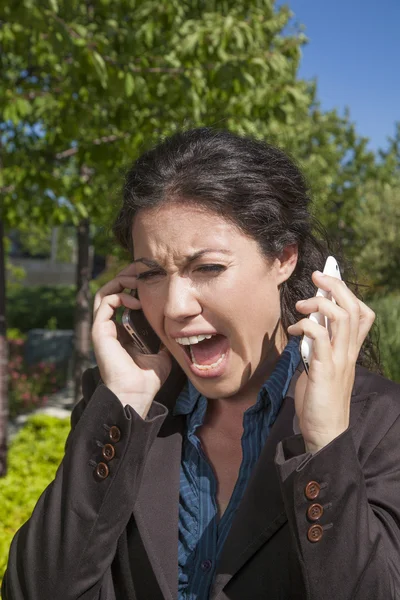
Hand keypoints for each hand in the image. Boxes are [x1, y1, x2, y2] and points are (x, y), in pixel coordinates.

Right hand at [92, 264, 171, 417]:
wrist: (136, 393)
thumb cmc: (148, 378)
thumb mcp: (162, 351)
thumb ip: (164, 337)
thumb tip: (178, 326)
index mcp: (122, 331)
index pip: (124, 299)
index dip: (134, 286)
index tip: (151, 277)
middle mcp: (110, 327)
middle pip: (112, 291)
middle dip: (126, 276)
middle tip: (142, 269)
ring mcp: (103, 328)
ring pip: (105, 292)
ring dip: (121, 281)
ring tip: (137, 280)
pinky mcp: (99, 330)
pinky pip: (105, 302)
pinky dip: (120, 296)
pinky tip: (135, 301)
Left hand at [287, 271, 374, 452]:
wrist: (324, 433)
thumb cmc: (319, 401)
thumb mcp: (321, 367)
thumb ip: (318, 347)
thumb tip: (307, 327)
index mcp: (349, 351)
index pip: (363, 315)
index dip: (349, 294)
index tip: (330, 281)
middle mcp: (349, 352)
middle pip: (353, 308)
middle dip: (336, 286)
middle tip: (318, 276)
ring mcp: (339, 360)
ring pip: (342, 317)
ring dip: (320, 303)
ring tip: (301, 304)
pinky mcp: (324, 370)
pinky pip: (320, 338)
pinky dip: (307, 326)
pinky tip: (294, 330)